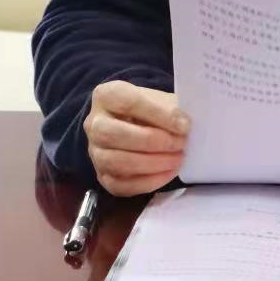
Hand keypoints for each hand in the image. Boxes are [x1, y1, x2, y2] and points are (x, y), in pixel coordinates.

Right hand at [84, 81, 190, 196]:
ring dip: (151, 164)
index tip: (185, 125)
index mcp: (107, 95)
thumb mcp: (162, 100)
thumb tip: (183, 124)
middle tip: (181, 144)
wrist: (141, 126)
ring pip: (115, 162)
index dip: (159, 115)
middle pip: (113, 134)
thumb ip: (172, 108)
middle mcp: (94, 123)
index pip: (127, 102)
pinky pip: (120, 185)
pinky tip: (169, 173)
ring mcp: (95, 152)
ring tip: (178, 159)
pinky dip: (147, 182)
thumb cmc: (153, 110)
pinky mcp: (102, 176)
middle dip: (152, 142)